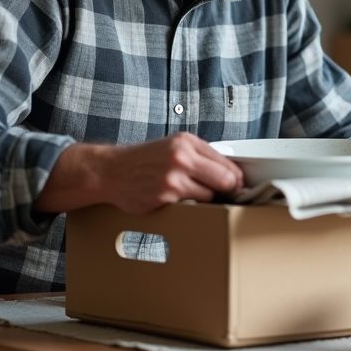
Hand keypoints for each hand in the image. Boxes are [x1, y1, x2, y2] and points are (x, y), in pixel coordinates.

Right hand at [37, 133, 244, 214]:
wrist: (111, 170)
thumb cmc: (144, 160)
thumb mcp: (173, 147)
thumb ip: (200, 156)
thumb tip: (230, 173)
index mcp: (187, 142)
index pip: (227, 163)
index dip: (236, 179)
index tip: (238, 186)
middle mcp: (181, 157)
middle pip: (225, 180)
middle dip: (230, 191)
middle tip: (228, 197)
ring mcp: (173, 178)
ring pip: (210, 196)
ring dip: (207, 201)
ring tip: (194, 196)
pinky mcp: (164, 197)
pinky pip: (190, 207)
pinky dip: (189, 207)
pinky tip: (177, 201)